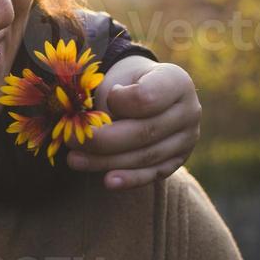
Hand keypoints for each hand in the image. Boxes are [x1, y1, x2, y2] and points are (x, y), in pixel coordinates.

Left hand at [66, 57, 200, 188]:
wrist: (142, 88)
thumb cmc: (124, 81)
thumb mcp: (116, 78)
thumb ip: (105, 101)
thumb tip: (86, 130)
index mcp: (176, 80)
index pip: (146, 97)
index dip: (119, 101)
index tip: (106, 97)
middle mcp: (189, 110)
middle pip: (144, 132)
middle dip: (102, 140)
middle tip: (70, 140)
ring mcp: (187, 139)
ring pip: (145, 156)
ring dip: (106, 161)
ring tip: (74, 159)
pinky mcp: (177, 161)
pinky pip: (152, 174)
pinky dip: (128, 179)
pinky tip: (107, 181)